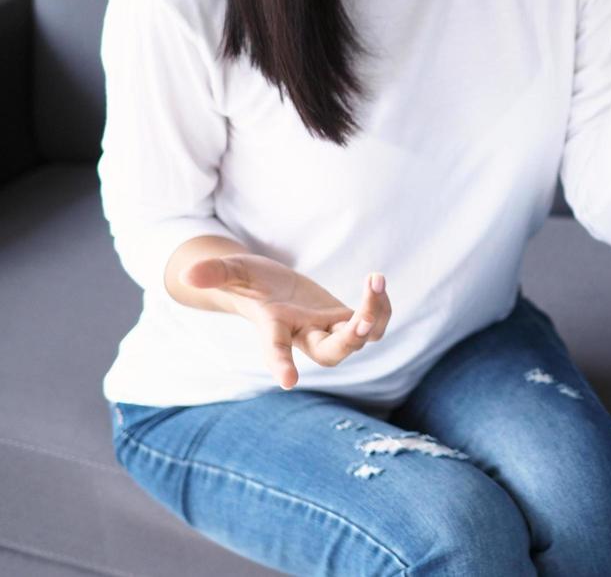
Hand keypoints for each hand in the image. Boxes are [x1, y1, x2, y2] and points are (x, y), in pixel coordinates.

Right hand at [183, 255, 391, 389]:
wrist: (266, 287)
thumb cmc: (247, 281)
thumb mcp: (232, 270)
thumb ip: (215, 273)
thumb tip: (186, 274)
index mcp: (274, 328)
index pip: (276, 349)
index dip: (281, 364)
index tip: (288, 381)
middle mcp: (304, 336)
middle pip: (331, 353)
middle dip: (349, 339)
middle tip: (362, 318)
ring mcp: (327, 330)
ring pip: (359, 339)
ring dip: (373, 315)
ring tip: (375, 280)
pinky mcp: (344, 318)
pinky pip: (373, 323)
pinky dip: (381, 307)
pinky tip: (377, 283)